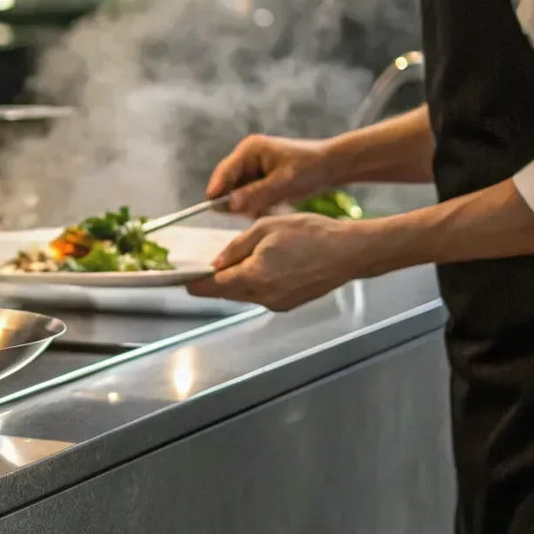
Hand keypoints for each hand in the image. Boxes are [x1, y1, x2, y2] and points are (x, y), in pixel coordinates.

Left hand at [186, 214, 366, 310]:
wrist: (349, 251)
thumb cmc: (310, 234)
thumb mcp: (265, 229)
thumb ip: (236, 248)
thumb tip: (216, 264)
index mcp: (253, 276)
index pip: (213, 287)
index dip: (196, 284)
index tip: (184, 282)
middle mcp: (263, 295)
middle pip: (227, 292)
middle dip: (216, 281)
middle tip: (209, 267)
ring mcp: (277, 302)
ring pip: (245, 294)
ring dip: (237, 281)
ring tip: (242, 260)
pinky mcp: (288, 304)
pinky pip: (262, 295)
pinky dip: (256, 283)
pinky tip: (266, 266)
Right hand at [205, 135, 335, 217]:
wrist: (332, 166)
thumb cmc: (310, 169)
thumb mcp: (284, 183)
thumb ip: (256, 194)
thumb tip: (228, 205)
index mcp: (249, 150)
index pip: (224, 173)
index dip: (216, 191)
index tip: (212, 209)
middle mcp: (246, 157)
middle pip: (227, 185)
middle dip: (239, 201)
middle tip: (258, 210)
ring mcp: (252, 168)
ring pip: (238, 194)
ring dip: (251, 205)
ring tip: (274, 205)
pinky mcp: (258, 179)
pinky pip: (248, 197)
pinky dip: (259, 205)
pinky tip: (276, 205)